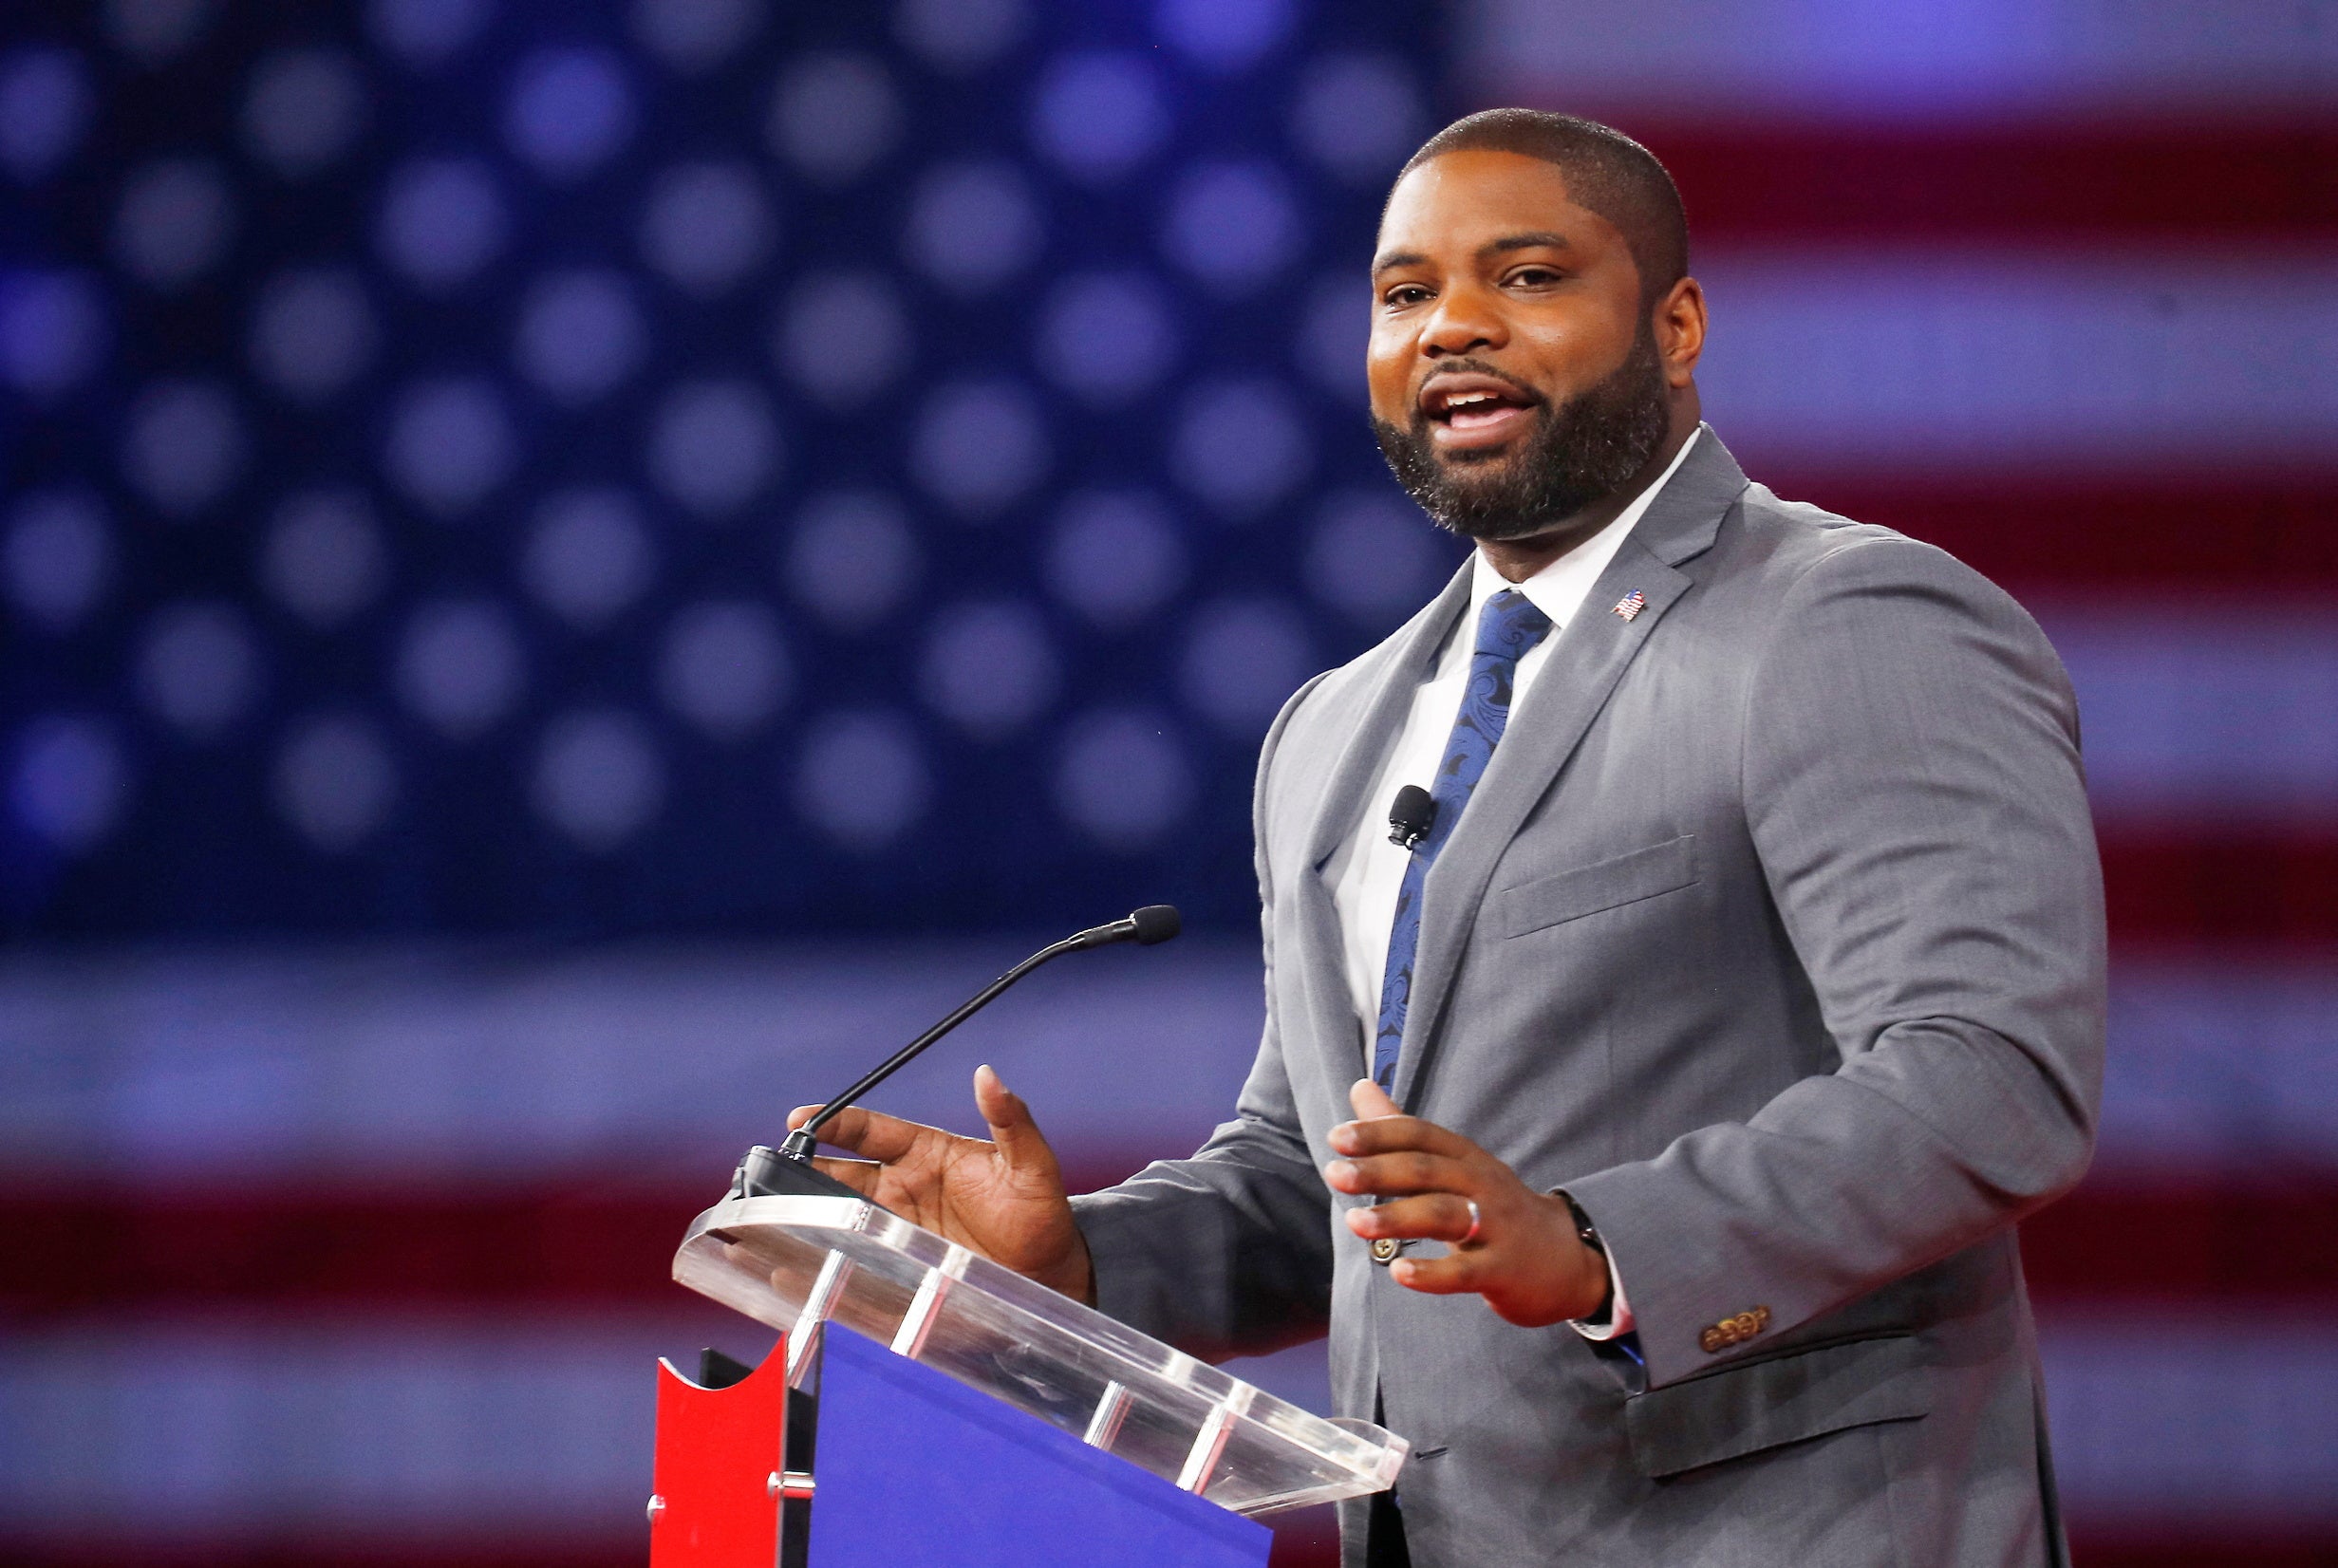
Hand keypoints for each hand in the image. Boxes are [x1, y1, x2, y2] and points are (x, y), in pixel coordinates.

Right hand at [786, 1064, 1093, 1302]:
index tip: (800, 1118)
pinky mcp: (899, 1271)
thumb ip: (1011, 1122)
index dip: (835, 1122)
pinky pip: (855, 1264)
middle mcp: (904, 1189)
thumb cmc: (1041, 1216)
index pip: (871, 1131)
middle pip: (843, 1174)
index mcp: (928, 1154)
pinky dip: (823, 1266)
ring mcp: (898, 1231)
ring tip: (765, 1219)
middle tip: (769, 1171)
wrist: (1051, 1277)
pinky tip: (794, 1271)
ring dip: (804, 1215)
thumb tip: (988, 1075)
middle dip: (803, 1170)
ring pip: (840, 1217)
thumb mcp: (1032, 1166)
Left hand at [1324, 1078, 1608, 1326]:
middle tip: (1335, 1174)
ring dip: (1397, 1217)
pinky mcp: (1504, 1271)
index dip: (1380, 1134)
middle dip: (1380, 1170)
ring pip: (1445, 1216)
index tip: (1337, 1138)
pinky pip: (1466, 1272)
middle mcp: (1483, 1186)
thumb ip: (1403, 1133)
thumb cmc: (1495, 1209)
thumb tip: (1359, 1086)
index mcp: (1467, 1158)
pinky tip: (1399, 1273)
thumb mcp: (1455, 1166)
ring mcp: (1497, 1228)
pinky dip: (1432, 1273)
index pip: (1422, 1136)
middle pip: (1428, 1171)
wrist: (1566, 1260)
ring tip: (1354, 1222)